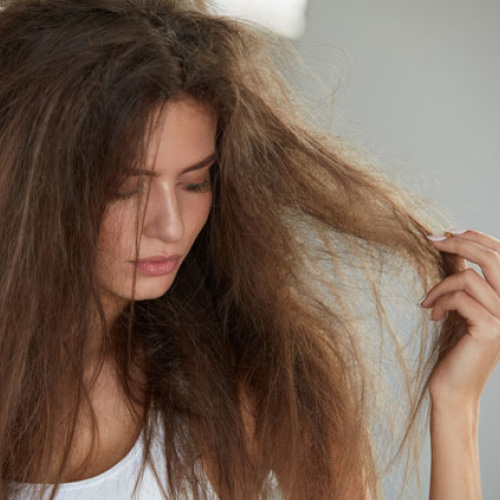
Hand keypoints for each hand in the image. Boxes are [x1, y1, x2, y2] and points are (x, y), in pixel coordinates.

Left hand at [420, 229, 499, 407]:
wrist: (453, 385)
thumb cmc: (455, 345)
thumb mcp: (461, 304)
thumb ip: (463, 277)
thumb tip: (452, 246)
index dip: (475, 236)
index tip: (445, 233)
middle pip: (491, 258)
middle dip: (458, 243)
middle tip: (430, 241)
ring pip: (468, 278)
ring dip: (439, 286)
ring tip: (427, 302)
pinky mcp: (490, 328)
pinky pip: (459, 298)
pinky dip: (439, 301)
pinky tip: (432, 314)